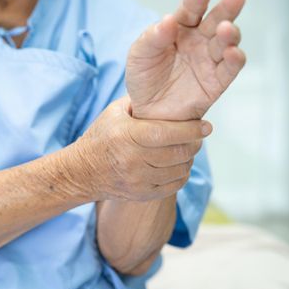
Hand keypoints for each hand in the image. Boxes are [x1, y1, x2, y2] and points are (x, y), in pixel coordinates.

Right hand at [74, 97, 209, 201]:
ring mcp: (137, 180)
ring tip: (186, 150)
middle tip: (198, 137)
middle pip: (178, 154)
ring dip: (188, 159)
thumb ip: (140, 102)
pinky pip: (173, 186)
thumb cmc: (101, 137)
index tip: (206, 126)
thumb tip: (169, 93)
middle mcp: (133, 160)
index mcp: (127, 136)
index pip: (168, 134)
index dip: (191, 130)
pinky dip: (181, 175)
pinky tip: (178, 165)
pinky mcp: (141, 195)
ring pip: (179, 171)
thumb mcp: (114, 113)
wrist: (82, 172)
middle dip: (194, 144)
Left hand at [126, 0, 246, 120]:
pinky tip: (232, 52)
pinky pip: (230, 68)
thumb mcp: (139, 55)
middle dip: (227, 7)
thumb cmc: (144, 77)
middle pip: (216, 20)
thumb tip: (169, 20)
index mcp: (180, 28)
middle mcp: (199, 40)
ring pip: (227, 42)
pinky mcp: (216, 82)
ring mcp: (209, 60)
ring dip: (230, 33)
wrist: (147, 112)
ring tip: (225, 29)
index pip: (191, 9)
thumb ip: (153, 37)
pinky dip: (235, 59)